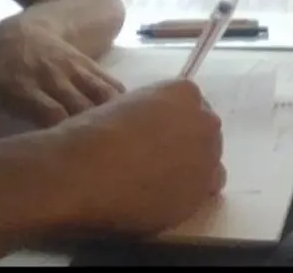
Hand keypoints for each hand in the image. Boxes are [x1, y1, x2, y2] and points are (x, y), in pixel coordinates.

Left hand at [0, 18, 123, 145]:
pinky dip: (124, 105)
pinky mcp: (91, 66)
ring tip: (121, 144)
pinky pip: (113, 85)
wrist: (21, 31)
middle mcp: (52, 77)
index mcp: (23, 88)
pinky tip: (130, 125)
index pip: (50, 112)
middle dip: (91, 131)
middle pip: (80, 106)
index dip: (62, 133)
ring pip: (102, 94)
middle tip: (99, 158)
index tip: (68, 157)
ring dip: (113, 118)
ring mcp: (74, 70)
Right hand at [41, 78, 226, 235]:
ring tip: (156, 184)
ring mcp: (207, 158)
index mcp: (185, 92)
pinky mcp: (200, 194)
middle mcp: (205, 121)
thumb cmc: (92, 133)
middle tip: (156, 162)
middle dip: (186, 146)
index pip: (191, 106)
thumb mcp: (125, 106)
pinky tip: (157, 201)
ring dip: (189, 172)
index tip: (156, 136)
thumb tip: (150, 130)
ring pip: (208, 166)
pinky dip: (183, 197)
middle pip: (204, 135)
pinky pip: (200, 195)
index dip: (172, 124)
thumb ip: (150, 114)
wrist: (84, 172)